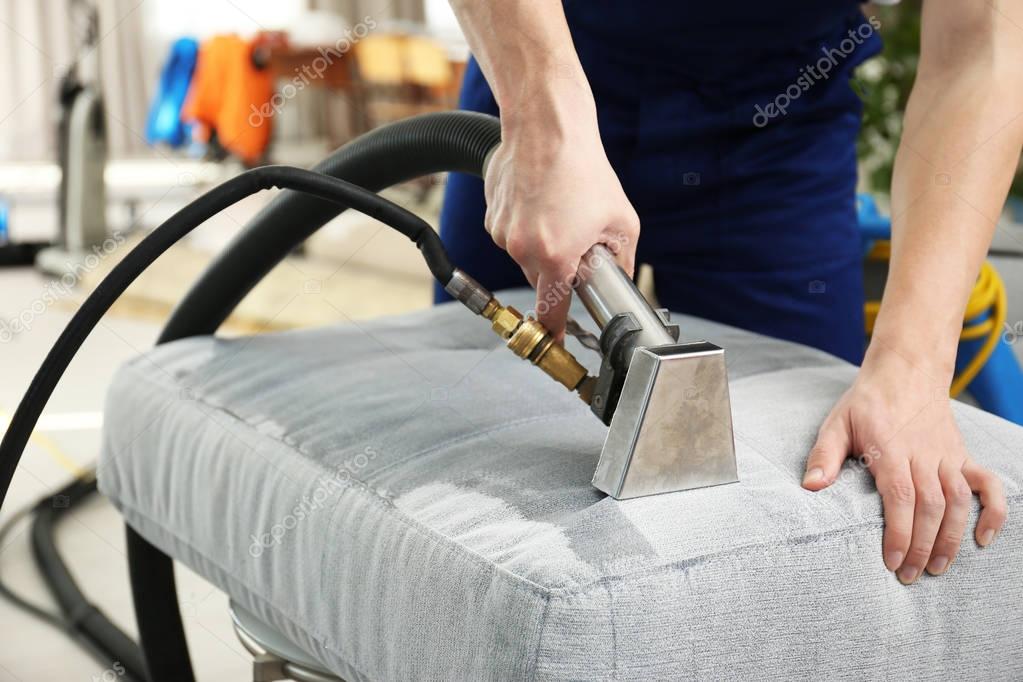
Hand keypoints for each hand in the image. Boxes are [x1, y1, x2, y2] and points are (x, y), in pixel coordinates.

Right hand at [484, 98, 638, 340]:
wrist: (547, 126)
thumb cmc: (584, 168)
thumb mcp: (622, 220)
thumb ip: (622, 260)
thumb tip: (620, 280)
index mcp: (554, 258)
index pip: (550, 313)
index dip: (555, 331)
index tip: (557, 342)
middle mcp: (521, 250)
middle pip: (540, 280)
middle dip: (558, 269)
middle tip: (577, 241)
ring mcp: (502, 231)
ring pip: (524, 255)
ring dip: (542, 244)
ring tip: (560, 209)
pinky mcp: (492, 214)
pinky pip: (510, 233)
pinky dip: (525, 223)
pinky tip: (541, 198)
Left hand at [802, 353, 1006, 583]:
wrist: (906, 371)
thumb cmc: (867, 403)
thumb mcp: (837, 423)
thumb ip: (824, 456)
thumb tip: (811, 487)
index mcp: (891, 448)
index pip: (900, 498)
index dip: (899, 533)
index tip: (892, 561)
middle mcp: (923, 454)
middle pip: (930, 507)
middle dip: (922, 546)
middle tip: (909, 575)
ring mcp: (947, 455)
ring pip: (958, 502)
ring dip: (951, 538)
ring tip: (937, 568)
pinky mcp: (962, 455)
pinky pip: (987, 485)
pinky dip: (993, 511)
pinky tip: (983, 538)